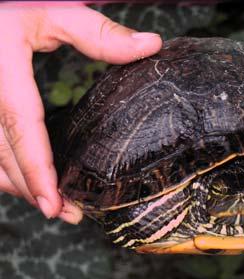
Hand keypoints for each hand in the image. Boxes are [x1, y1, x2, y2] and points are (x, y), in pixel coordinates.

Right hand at [0, 2, 161, 222]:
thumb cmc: (8, 0)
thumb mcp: (50, 9)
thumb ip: (98, 32)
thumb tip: (152, 46)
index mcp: (2, 73)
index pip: (22, 129)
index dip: (36, 172)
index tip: (54, 206)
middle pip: (2, 155)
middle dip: (32, 190)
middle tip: (69, 215)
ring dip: (16, 184)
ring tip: (52, 205)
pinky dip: (4, 166)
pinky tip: (26, 178)